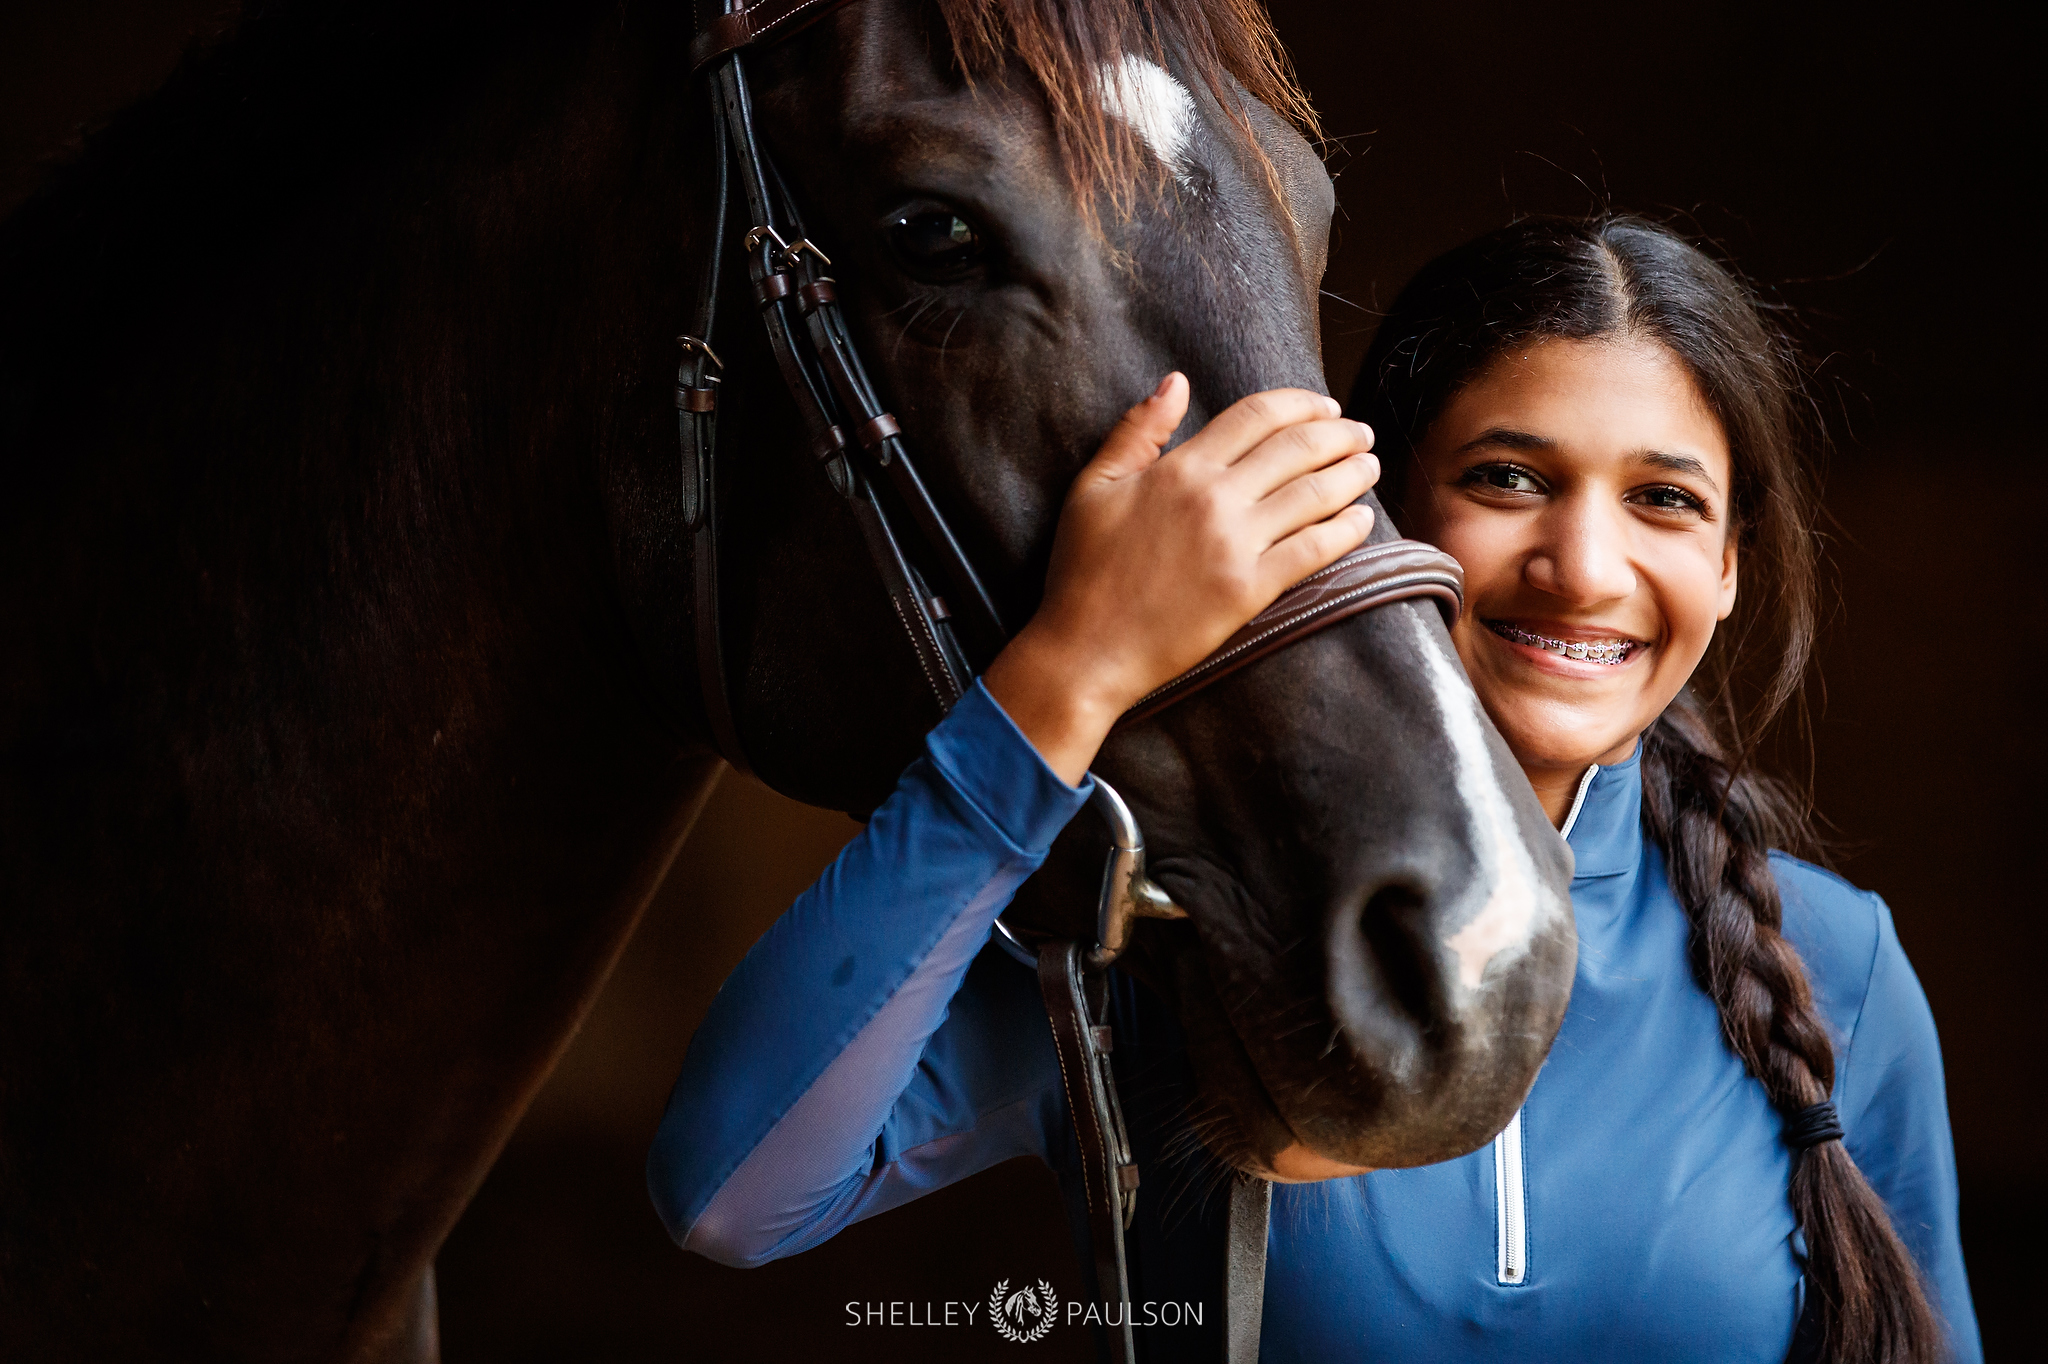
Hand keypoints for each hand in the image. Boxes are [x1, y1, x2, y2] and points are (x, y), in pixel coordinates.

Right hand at [984, 373, 1377, 783]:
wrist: (1086, 650)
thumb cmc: (1083, 570)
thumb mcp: (1093, 487)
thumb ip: (1136, 431)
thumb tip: (1176, 381)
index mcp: (1180, 469)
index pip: (1256, 416)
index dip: (1300, 404)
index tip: (1324, 405)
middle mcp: (1215, 498)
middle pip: (1297, 448)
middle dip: (1339, 433)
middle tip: (1360, 432)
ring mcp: (1236, 545)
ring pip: (1315, 494)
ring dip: (1353, 474)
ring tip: (1370, 466)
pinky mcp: (1250, 590)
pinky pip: (1314, 551)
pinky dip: (1346, 530)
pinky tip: (1362, 520)